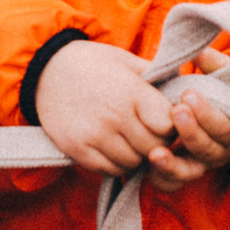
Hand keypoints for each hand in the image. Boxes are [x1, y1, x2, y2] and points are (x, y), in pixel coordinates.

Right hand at [35, 42, 174, 176]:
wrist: (44, 70)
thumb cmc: (91, 63)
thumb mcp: (125, 60)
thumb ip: (155, 76)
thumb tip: (185, 89)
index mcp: (130, 91)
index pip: (167, 124)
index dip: (170, 124)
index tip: (164, 119)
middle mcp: (114, 116)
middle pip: (153, 147)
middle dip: (156, 142)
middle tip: (148, 131)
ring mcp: (94, 135)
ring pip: (133, 162)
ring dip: (136, 154)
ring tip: (128, 138)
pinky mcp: (77, 149)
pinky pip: (109, 170)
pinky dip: (114, 162)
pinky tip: (111, 145)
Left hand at [145, 48, 229, 189]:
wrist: (228, 113)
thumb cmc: (227, 89)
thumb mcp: (226, 74)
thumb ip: (215, 64)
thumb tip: (200, 53)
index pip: (224, 126)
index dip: (207, 113)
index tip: (188, 93)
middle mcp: (221, 150)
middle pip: (207, 148)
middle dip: (190, 131)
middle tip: (175, 111)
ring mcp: (202, 163)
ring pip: (189, 170)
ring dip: (172, 163)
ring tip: (156, 153)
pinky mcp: (184, 171)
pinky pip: (173, 182)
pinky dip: (162, 177)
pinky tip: (148, 164)